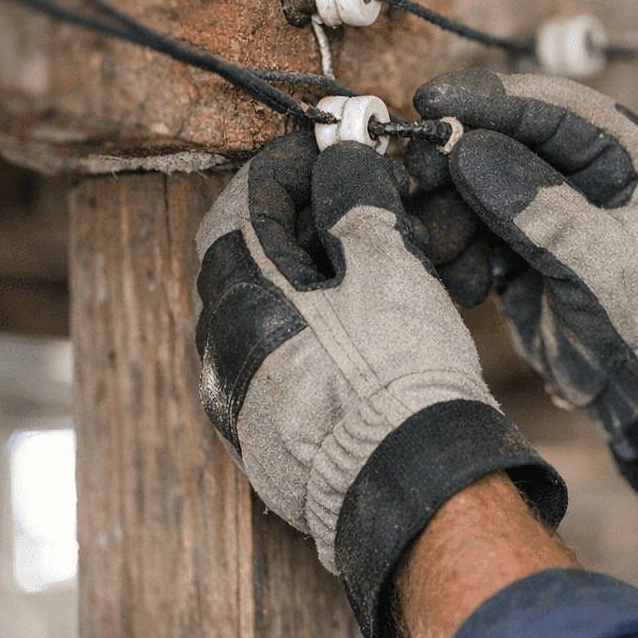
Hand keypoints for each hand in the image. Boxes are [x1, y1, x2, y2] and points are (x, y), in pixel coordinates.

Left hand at [193, 132, 565, 637]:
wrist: (414, 488)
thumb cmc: (401, 375)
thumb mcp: (388, 266)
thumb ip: (356, 199)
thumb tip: (342, 156)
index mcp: (241, 298)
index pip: (243, 204)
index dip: (289, 166)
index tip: (332, 148)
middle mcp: (222, 350)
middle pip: (247, 258)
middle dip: (301, 220)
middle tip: (358, 200)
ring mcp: (239, 400)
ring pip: (263, 312)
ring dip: (306, 277)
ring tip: (369, 267)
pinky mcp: (265, 440)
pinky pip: (277, 361)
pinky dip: (310, 330)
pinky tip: (360, 333)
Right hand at [409, 69, 637, 504]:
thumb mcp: (604, 259)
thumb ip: (538, 205)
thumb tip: (469, 147)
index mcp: (630, 157)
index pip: (553, 108)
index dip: (490, 100)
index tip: (434, 99)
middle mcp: (590, 177)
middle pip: (505, 144)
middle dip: (456, 163)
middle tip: (417, 179)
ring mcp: (556, 217)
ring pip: (480, 191)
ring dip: (450, 215)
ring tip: (439, 245)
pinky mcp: (528, 258)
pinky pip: (476, 239)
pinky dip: (459, 256)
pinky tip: (464, 284)